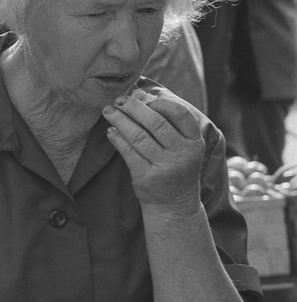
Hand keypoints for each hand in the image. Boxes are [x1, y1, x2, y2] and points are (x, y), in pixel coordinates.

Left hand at [103, 89, 205, 214]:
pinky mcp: (147, 177)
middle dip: (133, 108)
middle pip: (155, 122)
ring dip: (120, 120)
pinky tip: (110, 131)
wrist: (174, 205)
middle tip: (118, 100)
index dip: (161, 102)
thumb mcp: (182, 148)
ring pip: (138, 136)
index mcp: (194, 142)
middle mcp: (183, 154)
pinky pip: (127, 152)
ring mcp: (165, 167)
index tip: (145, 98)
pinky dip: (116, 138)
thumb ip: (169, 125)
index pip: (180, 114)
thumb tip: (140, 95)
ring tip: (108, 111)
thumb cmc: (175, 167)